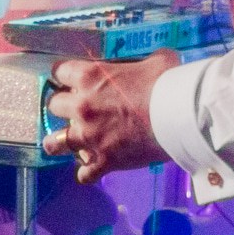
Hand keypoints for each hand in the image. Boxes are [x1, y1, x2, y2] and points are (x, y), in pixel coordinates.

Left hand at [44, 51, 178, 184]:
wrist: (180, 117)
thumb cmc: (168, 84)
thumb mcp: (156, 60)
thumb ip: (144, 61)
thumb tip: (154, 61)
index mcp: (91, 78)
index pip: (60, 71)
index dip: (64, 74)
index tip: (70, 79)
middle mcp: (82, 107)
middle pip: (53, 105)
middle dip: (62, 106)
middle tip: (74, 108)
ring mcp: (90, 136)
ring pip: (54, 143)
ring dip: (58, 142)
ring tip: (65, 142)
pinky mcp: (104, 160)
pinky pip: (85, 174)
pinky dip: (88, 172)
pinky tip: (93, 170)